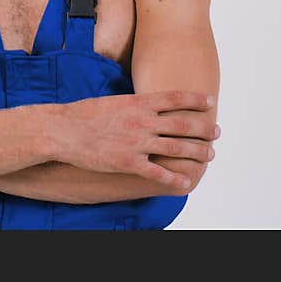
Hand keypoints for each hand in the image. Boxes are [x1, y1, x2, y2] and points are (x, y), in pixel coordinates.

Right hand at [56, 90, 219, 192]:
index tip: (210, 102)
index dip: (195, 100)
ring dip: (196, 152)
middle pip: (182, 125)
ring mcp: (136, 143)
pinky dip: (174, 179)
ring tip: (209, 155)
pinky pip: (157, 173)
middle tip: (216, 132)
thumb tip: (146, 105)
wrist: (63, 130)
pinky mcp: (128, 163)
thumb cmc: (83, 114)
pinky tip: (185, 182)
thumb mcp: (112, 101)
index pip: (174, 99)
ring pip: (176, 148)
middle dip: (203, 129)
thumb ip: (133, 104)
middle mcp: (142, 121)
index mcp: (138, 103)